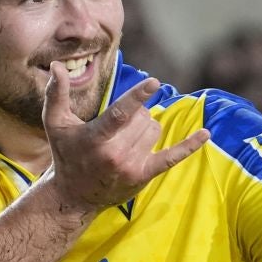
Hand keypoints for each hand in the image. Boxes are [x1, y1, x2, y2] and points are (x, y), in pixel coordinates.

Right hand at [42, 65, 208, 210]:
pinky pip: (172, 157)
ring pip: (154, 130)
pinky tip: (205, 134)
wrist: (74, 196)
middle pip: (141, 118)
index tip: (154, 82)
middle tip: (117, 127)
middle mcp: (114, 154)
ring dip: (144, 128)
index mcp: (94, 138)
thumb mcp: (56, 124)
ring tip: (125, 139)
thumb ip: (56, 93)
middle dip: (134, 114)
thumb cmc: (66, 154)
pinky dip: (189, 145)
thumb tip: (56, 65)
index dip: (137, 96)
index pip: (119, 114)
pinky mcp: (143, 176)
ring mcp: (131, 167)